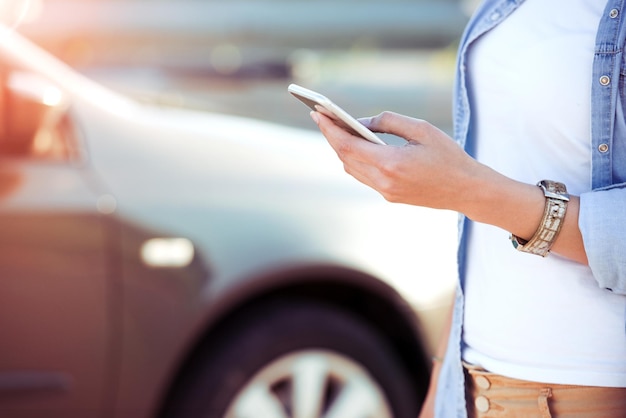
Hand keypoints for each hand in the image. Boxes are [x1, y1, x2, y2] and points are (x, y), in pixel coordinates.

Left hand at [311, 110, 481, 210]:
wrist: (467, 190)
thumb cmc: (448, 156)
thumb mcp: (422, 129)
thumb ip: (388, 122)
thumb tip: (360, 122)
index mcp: (391, 164)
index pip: (347, 146)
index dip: (329, 129)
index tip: (317, 113)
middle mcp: (384, 182)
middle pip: (345, 158)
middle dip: (331, 136)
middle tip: (321, 116)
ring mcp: (385, 192)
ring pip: (352, 169)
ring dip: (341, 149)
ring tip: (334, 128)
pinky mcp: (390, 197)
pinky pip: (364, 177)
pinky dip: (354, 160)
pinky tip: (354, 146)